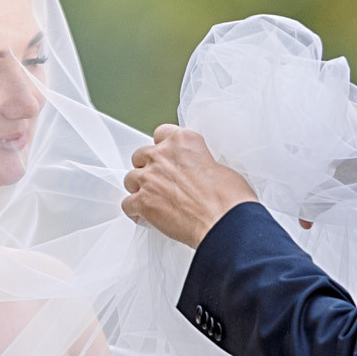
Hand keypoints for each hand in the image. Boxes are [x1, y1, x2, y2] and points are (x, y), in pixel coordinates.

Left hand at [123, 126, 255, 249]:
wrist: (224, 221)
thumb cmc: (228, 198)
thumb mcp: (218, 164)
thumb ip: (196, 162)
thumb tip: (194, 173)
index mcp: (183, 140)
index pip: (161, 133)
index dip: (162, 148)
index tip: (166, 157)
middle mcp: (162, 155)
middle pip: (140, 156)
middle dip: (148, 168)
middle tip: (161, 182)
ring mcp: (149, 178)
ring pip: (130, 179)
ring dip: (140, 189)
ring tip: (155, 201)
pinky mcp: (142, 202)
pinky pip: (127, 205)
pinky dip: (136, 212)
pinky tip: (149, 217)